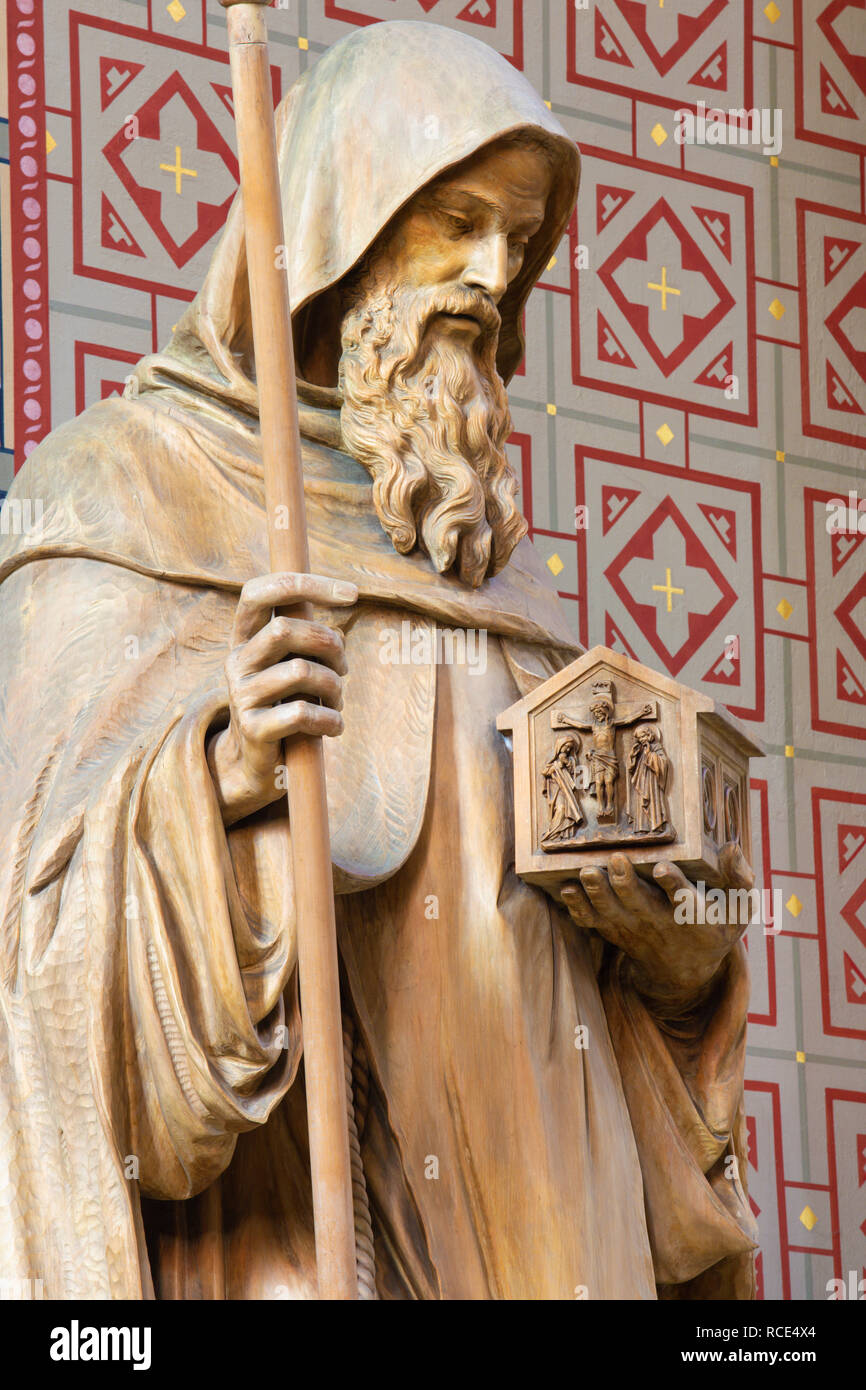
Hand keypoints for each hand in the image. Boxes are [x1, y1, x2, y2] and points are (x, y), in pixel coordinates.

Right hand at [207, 571, 356, 824]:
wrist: (254, 763)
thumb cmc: (285, 702)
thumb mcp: (292, 661)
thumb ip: (309, 632)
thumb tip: (345, 596)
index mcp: (244, 636)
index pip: (260, 591)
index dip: (305, 585)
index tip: (353, 594)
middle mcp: (236, 660)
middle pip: (285, 629)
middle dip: (330, 645)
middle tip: (344, 669)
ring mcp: (241, 695)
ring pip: (301, 671)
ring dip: (334, 687)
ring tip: (337, 701)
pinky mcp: (253, 728)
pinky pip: (302, 713)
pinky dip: (330, 719)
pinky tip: (334, 727)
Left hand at [559, 844, 753, 1003]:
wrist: (685, 971)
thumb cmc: (714, 927)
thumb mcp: (738, 909)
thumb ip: (740, 880)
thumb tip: (732, 847)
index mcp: (695, 918)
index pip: (685, 901)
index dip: (674, 885)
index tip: (663, 869)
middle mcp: (662, 923)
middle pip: (641, 905)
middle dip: (627, 884)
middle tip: (616, 861)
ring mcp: (635, 929)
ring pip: (612, 913)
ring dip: (597, 894)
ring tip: (586, 873)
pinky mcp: (615, 931)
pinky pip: (594, 922)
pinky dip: (579, 909)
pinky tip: (566, 890)